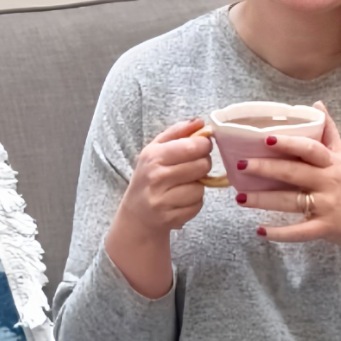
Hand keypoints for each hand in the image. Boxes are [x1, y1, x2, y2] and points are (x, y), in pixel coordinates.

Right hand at [115, 117, 212, 239]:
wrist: (137, 214)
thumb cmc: (149, 176)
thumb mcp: (156, 149)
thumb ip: (178, 132)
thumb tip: (201, 122)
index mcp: (154, 156)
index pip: (193, 146)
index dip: (204, 145)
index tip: (201, 147)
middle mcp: (156, 177)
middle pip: (202, 166)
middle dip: (203, 165)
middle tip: (193, 167)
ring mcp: (162, 200)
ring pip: (201, 188)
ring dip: (198, 187)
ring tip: (183, 186)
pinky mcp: (170, 218)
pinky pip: (197, 206)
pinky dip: (194, 203)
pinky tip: (180, 201)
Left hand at [234, 102, 340, 262]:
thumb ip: (329, 133)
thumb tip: (317, 104)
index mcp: (332, 163)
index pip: (310, 148)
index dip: (289, 143)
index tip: (266, 138)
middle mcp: (329, 182)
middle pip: (294, 173)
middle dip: (266, 168)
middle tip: (241, 164)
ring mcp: (327, 207)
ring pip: (290, 202)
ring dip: (263, 200)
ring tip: (240, 198)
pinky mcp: (324, 229)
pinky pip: (299, 232)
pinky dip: (279, 233)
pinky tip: (260, 230)